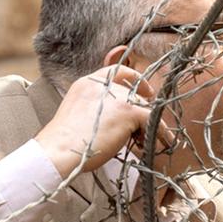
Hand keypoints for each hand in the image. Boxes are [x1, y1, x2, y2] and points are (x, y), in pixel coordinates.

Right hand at [34, 64, 153, 175]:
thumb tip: (115, 118)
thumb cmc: (65, 141)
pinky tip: (163, 142)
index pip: (116, 71)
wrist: (59, 149)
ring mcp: (117, 96)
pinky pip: (152, 119)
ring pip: (143, 106)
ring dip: (147, 123)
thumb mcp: (78, 113)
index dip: (133, 79)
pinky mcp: (128, 111)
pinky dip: (161, 132)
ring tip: (144, 138)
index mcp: (88, 83)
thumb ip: (96, 107)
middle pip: (133, 93)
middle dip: (139, 110)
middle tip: (141, 127)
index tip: (143, 90)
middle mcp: (103, 84)